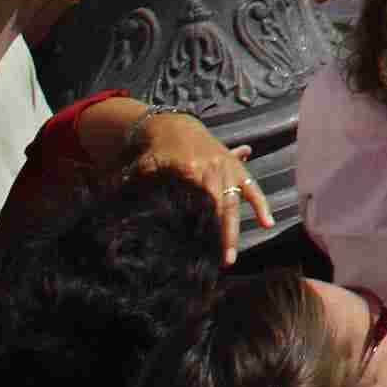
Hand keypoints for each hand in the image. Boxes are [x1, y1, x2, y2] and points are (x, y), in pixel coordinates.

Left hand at [129, 107, 272, 251]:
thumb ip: (134, 182)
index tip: (197, 250)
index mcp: (190, 170)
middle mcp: (212, 170)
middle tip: (221, 261)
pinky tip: (268, 224)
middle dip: (221, 235)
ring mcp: (226, 169)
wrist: (174, 125)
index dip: (198, 226)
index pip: (196, 203)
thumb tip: (117, 195)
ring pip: (233, 202)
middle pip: (218, 207)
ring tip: (232, 254)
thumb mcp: (145, 166)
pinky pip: (252, 188)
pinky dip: (261, 205)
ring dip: (234, 230)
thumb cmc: (158, 150)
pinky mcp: (236, 168)